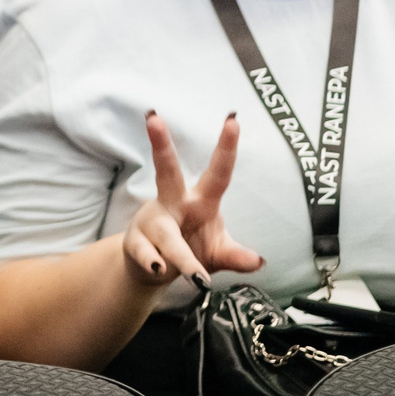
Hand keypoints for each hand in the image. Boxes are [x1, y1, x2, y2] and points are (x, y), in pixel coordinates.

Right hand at [123, 113, 263, 287]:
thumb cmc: (191, 250)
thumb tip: (259, 262)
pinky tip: (158, 269)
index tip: (233, 120)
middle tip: (154, 118)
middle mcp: (173, 204)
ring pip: (167, 234)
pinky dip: (153, 262)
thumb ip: (236, 256)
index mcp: (200, 201)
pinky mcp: (135, 242)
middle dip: (160, 145)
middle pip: (166, 171)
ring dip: (182, 255)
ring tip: (198, 276)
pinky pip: (145, 252)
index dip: (226, 148)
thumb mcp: (219, 253)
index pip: (217, 172)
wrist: (153, 270)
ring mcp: (152, 221)